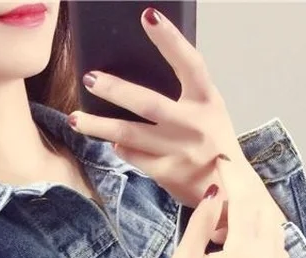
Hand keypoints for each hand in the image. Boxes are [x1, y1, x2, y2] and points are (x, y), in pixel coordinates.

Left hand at [68, 6, 287, 244]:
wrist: (230, 192)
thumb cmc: (213, 144)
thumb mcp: (209, 112)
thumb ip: (184, 95)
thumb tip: (138, 78)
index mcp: (208, 101)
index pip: (190, 63)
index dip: (170, 40)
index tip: (148, 16)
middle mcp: (194, 125)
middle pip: (148, 104)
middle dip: (116, 90)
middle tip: (90, 78)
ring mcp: (179, 152)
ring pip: (130, 135)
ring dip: (99, 126)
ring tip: (75, 119)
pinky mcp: (168, 174)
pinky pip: (134, 157)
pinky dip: (120, 149)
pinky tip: (111, 142)